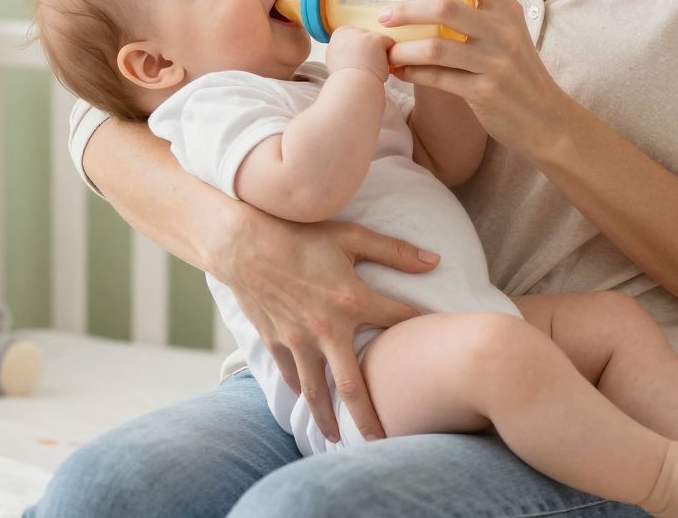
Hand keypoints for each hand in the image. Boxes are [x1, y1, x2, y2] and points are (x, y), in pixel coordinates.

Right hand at [200, 203, 435, 441]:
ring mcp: (297, 340)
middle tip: (382, 443)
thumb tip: (435, 261)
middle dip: (368, 418)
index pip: (397, 321)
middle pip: (352, 386)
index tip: (432, 344)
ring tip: (339, 440)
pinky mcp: (274, 341)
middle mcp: (326, 329)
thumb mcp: (350, 235)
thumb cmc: (299, 234)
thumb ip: (394, 251)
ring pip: (315, 391)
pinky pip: (290, 374)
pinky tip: (308, 400)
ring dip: (328, 418)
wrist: (242, 243)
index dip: (418, 328)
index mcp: (351, 300)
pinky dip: (300, 391)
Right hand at [326, 27, 391, 82]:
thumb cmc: (345, 80)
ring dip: (379, 53)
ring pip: (379, 41)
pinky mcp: (376, 38)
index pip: (356, 37)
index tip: (356, 63)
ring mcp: (364, 33)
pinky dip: (388, 55)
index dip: (359, 50)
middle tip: (365, 67)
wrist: (351, 86)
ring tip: (371, 68)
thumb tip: (353, 51)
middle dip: (370, 50)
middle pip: (368, 37)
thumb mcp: (336, 61)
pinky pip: (389, 44)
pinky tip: (380, 66)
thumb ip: (344, 51)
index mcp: (339, 35)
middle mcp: (350, 30)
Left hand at [381, 0, 582, 158]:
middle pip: (444, 8)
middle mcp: (503, 30)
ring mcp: (495, 62)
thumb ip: (478, 12)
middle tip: (383, 16)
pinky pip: (438, 78)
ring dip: (403, 49)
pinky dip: (412, 74)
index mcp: (506, 8)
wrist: (544, 118)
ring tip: (386, 52)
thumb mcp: (508, 32)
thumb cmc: (517, 71)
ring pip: (435, 47)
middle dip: (406, 10)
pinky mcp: (485, 92)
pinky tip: (398, 72)